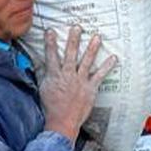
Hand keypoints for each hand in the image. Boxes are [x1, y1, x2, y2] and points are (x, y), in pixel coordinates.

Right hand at [39, 26, 117, 142]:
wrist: (62, 122)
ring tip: (97, 37)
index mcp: (54, 76)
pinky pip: (100, 75)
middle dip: (74, 40)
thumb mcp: (42, 88)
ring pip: (86, 61)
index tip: (51, 31)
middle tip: (77, 27)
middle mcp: (68, 76)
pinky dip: (107, 66)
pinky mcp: (90, 88)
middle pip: (70, 54)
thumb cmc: (50, 107)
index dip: (50, 43)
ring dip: (92, 48)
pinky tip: (113, 58)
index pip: (51, 56)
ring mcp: (80, 81)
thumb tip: (37, 62)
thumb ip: (41, 73)